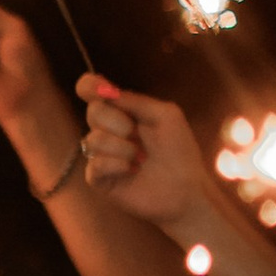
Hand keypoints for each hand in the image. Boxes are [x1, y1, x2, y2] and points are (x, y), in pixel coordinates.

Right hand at [78, 77, 210, 233]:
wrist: (186, 189)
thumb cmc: (179, 150)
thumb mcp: (166, 115)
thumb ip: (135, 100)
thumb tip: (105, 90)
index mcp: (122, 111)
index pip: (91, 90)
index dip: (89, 86)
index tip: (100, 89)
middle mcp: (108, 130)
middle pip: (94, 112)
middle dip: (119, 122)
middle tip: (138, 135)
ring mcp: (101, 154)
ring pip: (93, 139)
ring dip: (123, 148)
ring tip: (141, 159)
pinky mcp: (99, 179)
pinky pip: (94, 165)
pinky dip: (116, 165)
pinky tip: (132, 171)